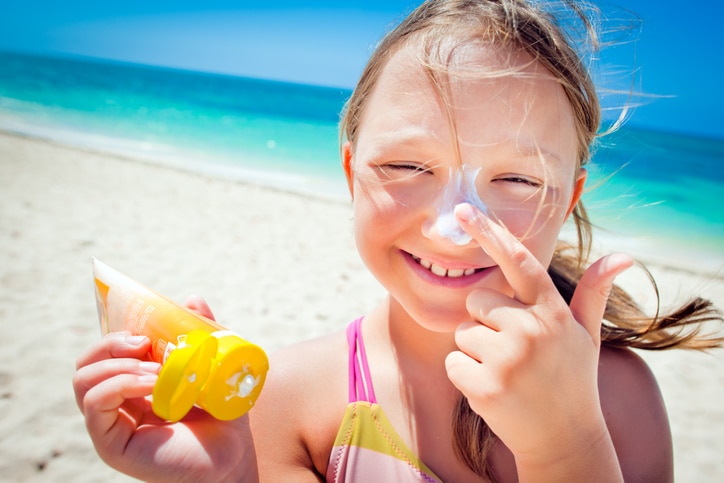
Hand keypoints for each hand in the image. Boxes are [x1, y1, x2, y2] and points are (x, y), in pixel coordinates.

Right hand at [73, 296, 256, 481]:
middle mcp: (116, 405)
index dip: (115, 333)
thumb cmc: (223, 415)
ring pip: (83, 380)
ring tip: (153, 368)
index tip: (144, 328)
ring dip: (117, 364)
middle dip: (110, 343)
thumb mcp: (212, 365)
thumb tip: (192, 298)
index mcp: (132, 386)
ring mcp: (111, 426)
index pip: (103, 353)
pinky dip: (121, 384)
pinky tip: (151, 383)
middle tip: (143, 343)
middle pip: (86, 362)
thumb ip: (200, 333)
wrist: (235, 455)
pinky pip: (96, 405)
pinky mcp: (112, 445)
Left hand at [445, 204, 630, 478]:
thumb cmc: (572, 380)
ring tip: (507, 373)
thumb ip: (593, 294)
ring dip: (475, 352)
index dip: (491, 233)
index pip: (519, 261)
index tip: (463, 209)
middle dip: (484, 322)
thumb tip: (622, 256)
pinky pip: (454, 363)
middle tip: (511, 351)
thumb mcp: (585, 336)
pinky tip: (493, 390)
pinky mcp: (487, 385)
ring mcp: (509, 358)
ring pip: (463, 333)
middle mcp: (531, 329)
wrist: (564, 439)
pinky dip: (465, 377)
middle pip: (476, 301)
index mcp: (552, 312)